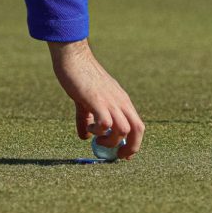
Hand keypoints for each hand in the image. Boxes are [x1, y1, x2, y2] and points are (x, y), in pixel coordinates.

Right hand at [48, 39, 143, 159]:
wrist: (73, 57)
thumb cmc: (80, 76)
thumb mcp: (87, 100)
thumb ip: (88, 118)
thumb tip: (85, 137)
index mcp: (122, 101)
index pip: (138, 125)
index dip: (134, 143)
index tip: (123, 154)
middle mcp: (121, 102)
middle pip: (138, 129)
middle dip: (130, 148)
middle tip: (115, 156)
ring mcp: (111, 100)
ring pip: (124, 129)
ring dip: (111, 141)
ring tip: (97, 139)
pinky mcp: (97, 100)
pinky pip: (107, 123)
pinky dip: (99, 132)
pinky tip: (89, 128)